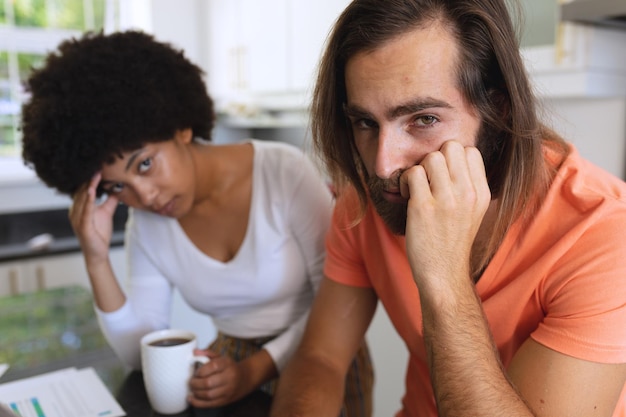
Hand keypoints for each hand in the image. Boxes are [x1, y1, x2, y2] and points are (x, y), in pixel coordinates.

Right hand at [68, 172, 118, 264]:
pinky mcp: (82, 227)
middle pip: (82, 191)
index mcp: (79, 207)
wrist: (98, 253)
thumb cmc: (100, 233)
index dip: (91, 178)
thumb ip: (110, 200)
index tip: (99, 166)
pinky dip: (88, 200)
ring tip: (95, 175)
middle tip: (97, 165)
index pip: (84, 188)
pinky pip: (85, 211)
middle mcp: (75, 211)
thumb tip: (116, 187)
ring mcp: (77, 219)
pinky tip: (92, 192)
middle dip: (89, 179)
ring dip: (88, 186)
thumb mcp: (106, 212)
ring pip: (82, 199)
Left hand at [188, 349, 252, 407]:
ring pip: (209, 394)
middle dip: (195, 383)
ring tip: (193, 389)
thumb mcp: (221, 357)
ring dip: (196, 393)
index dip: (201, 370)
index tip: (196, 372)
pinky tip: (192, 399)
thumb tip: (195, 352)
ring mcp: (228, 390)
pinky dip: (198, 402)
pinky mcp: (226, 400)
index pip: (213, 366)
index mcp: (228, 364)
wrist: (245, 379)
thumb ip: (208, 353)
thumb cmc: (229, 367)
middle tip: (191, 382)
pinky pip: (210, 404)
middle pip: (209, 382)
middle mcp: (230, 377)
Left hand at [399, 141, 490, 292]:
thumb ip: (468, 185)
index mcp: (481, 193)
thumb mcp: (473, 212)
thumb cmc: (452, 242)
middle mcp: (467, 194)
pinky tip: (407, 196)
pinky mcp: (423, 208)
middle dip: (434, 158)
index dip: (451, 157)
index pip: (470, 151)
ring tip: (416, 188)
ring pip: (431, 157)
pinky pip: (412, 174)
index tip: (442, 176)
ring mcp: (446, 200)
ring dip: (418, 169)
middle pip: (450, 147)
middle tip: (427, 179)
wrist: (443, 274)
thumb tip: (453, 159)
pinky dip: (404, 181)